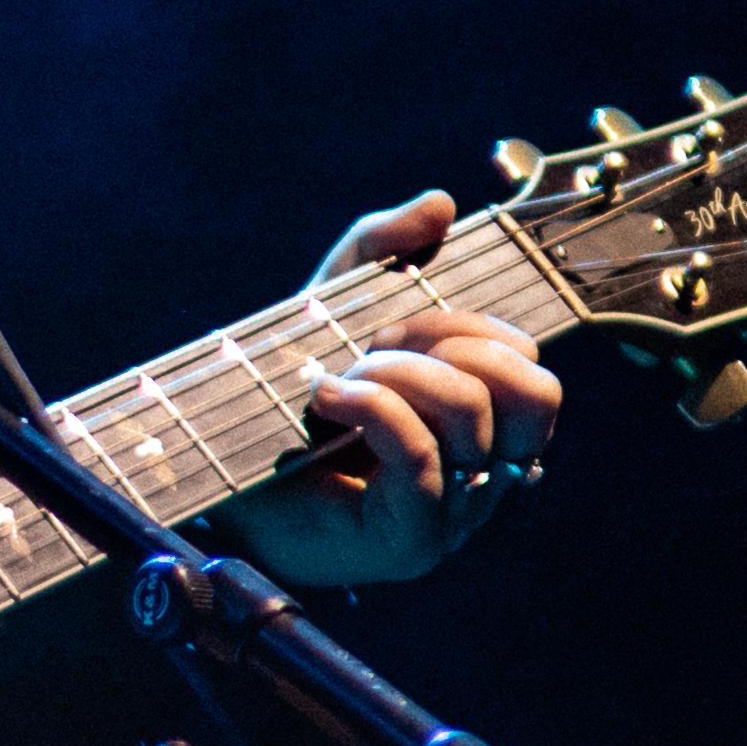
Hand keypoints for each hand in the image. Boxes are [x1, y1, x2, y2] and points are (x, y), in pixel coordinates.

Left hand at [203, 191, 567, 589]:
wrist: (213, 475)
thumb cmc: (280, 399)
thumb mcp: (333, 303)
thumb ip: (382, 246)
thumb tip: (442, 205)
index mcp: (484, 424)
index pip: (527, 360)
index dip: (465, 327)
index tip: (388, 330)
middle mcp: (485, 474)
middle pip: (533, 390)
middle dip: (446, 347)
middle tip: (372, 352)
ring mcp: (456, 515)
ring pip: (470, 412)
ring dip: (393, 376)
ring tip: (334, 385)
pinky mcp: (413, 540)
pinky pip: (423, 453)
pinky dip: (371, 407)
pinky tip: (324, 402)